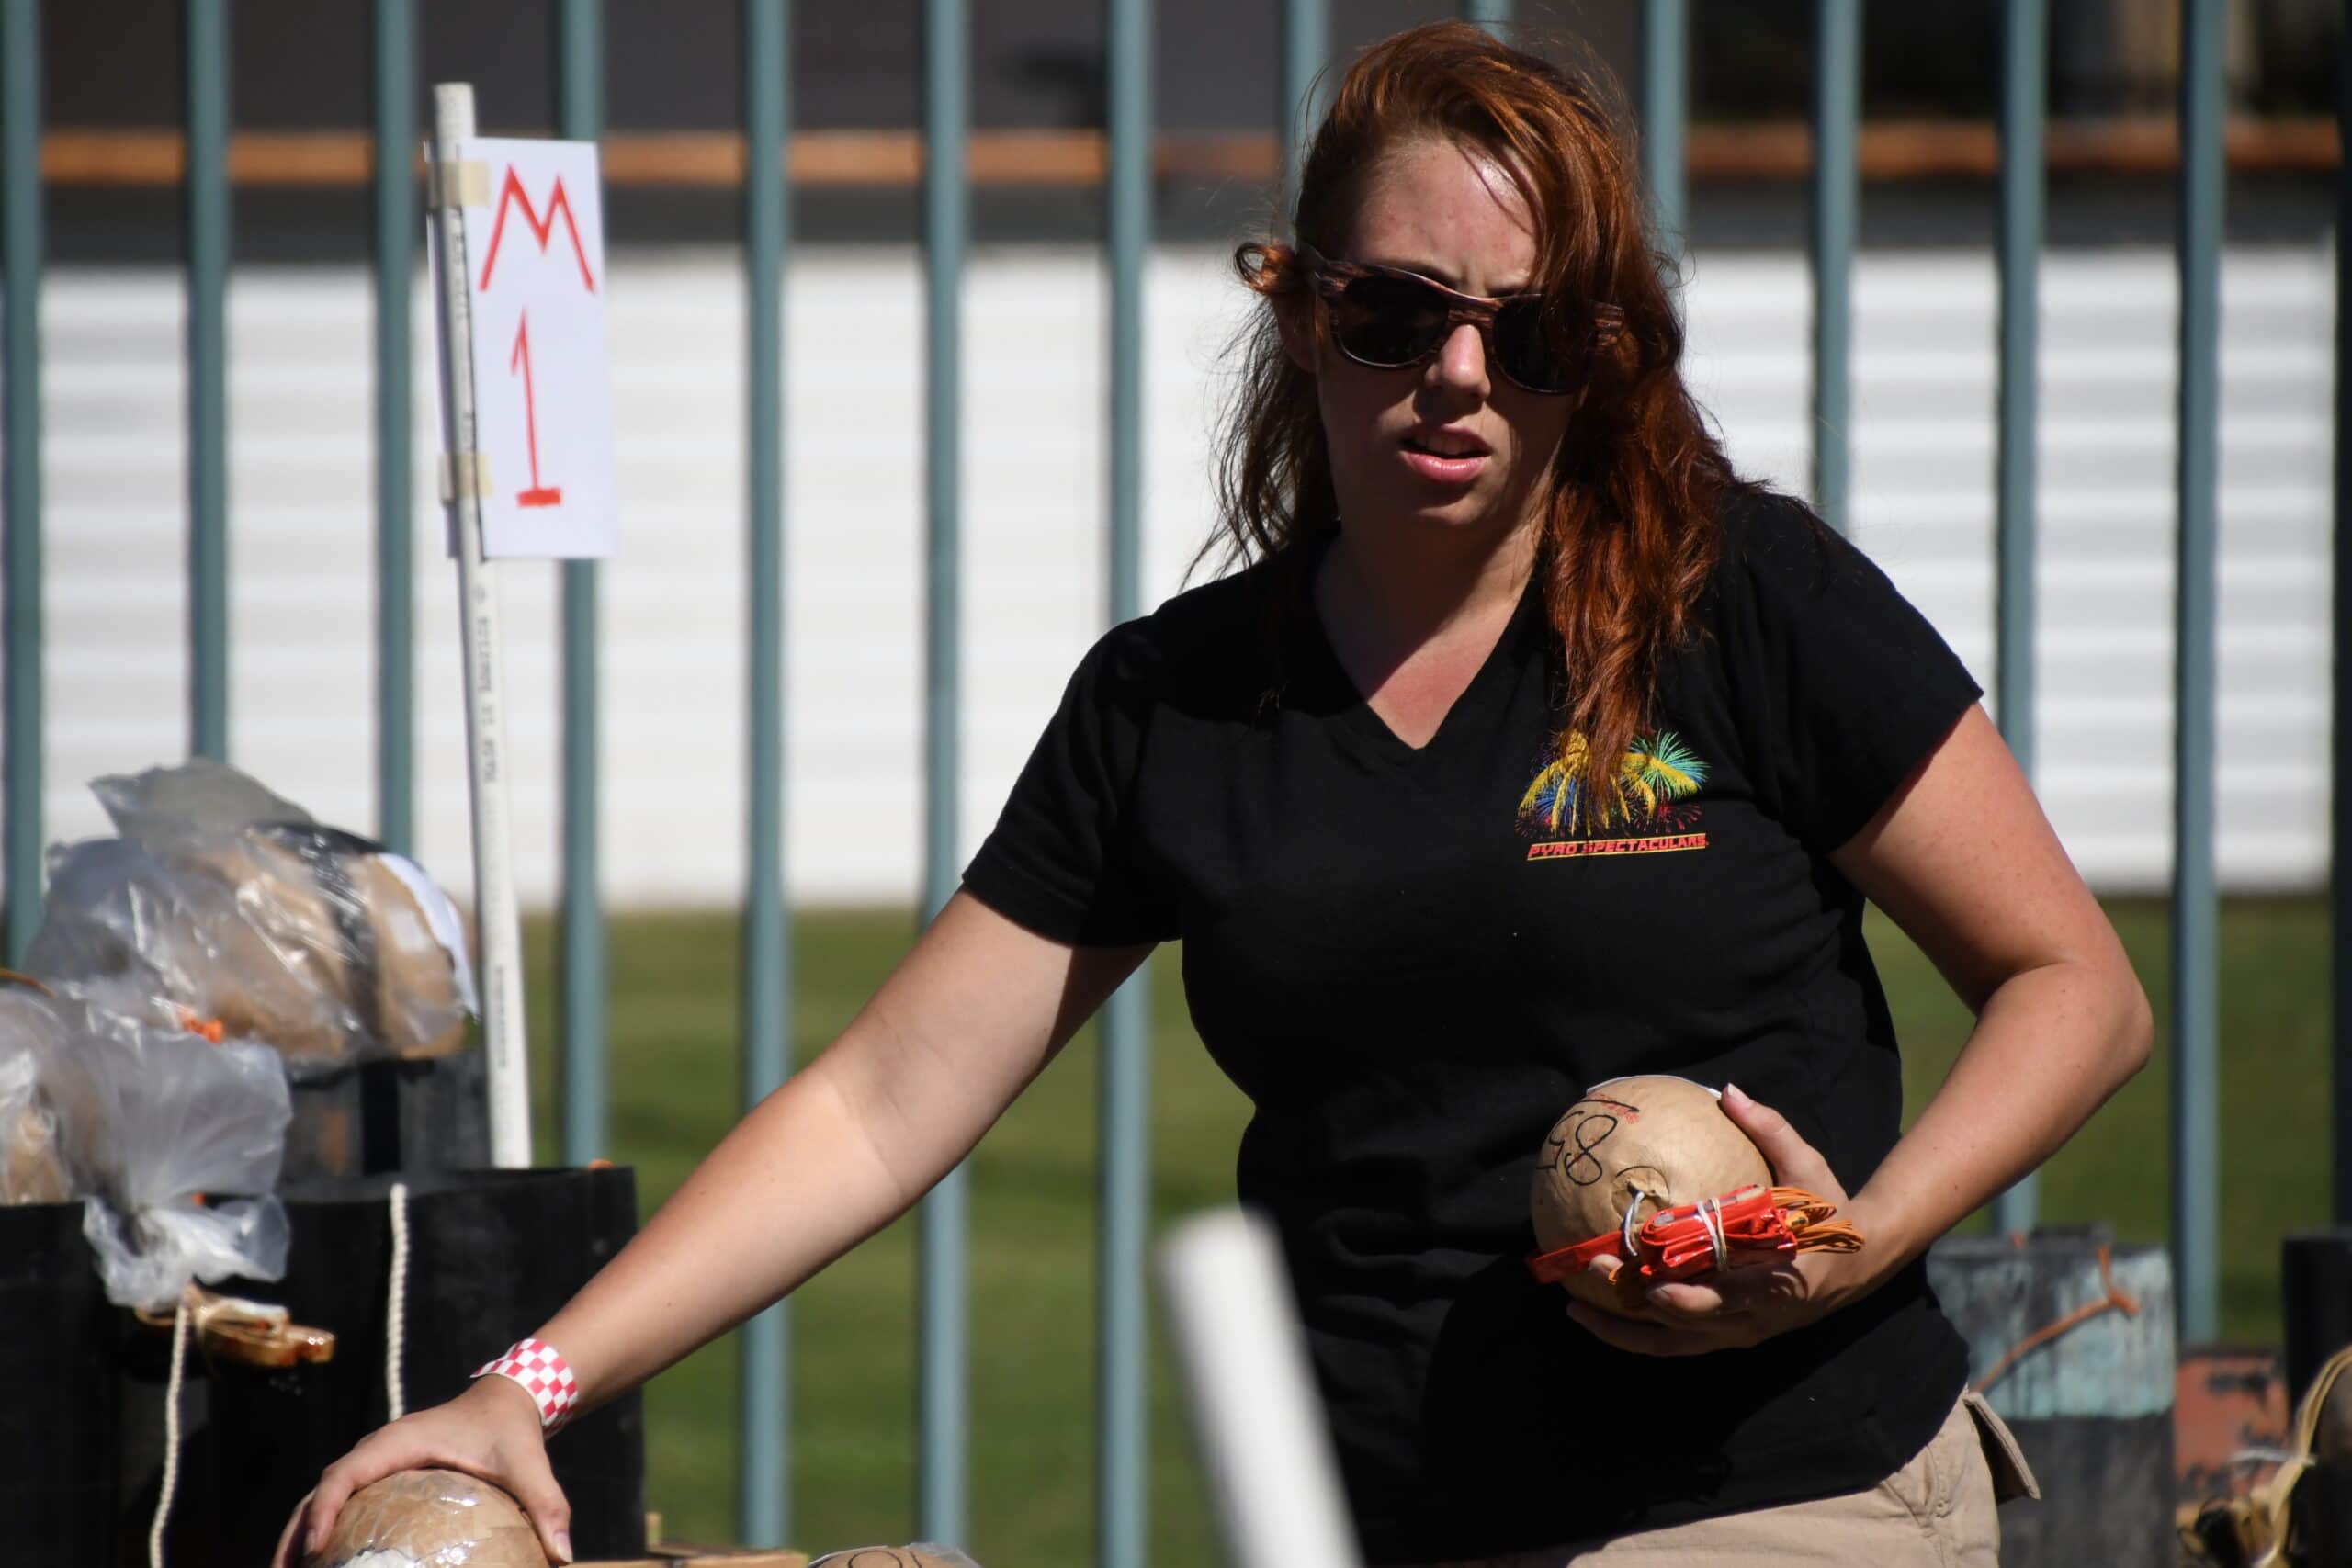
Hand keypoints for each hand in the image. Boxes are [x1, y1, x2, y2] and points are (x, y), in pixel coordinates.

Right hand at [268, 1375, 573, 1566]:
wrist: (506, 1401)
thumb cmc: (512, 1432)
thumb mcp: (530, 1465)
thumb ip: (547, 1505)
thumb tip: (563, 1556)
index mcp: (399, 1442)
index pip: (345, 1474)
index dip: (324, 1509)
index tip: (315, 1547)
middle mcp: (376, 1449)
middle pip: (318, 1493)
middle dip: (294, 1535)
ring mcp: (373, 1461)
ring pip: (321, 1499)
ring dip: (299, 1537)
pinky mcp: (379, 1474)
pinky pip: (340, 1503)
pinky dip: (322, 1530)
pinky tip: (322, 1565)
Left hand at [1563, 1082, 1889, 1355]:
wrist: (1861, 1265)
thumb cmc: (1831, 1211)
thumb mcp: (1809, 1167)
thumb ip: (1770, 1130)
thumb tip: (1728, 1090)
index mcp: (1780, 1280)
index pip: (1732, 1299)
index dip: (1692, 1300)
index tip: (1655, 1287)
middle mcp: (1755, 1318)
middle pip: (1687, 1326)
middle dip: (1634, 1307)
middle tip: (1592, 1270)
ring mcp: (1739, 1334)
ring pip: (1673, 1346)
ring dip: (1622, 1330)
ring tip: (1573, 1306)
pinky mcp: (1726, 1337)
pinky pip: (1675, 1344)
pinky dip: (1635, 1335)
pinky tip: (1597, 1313)